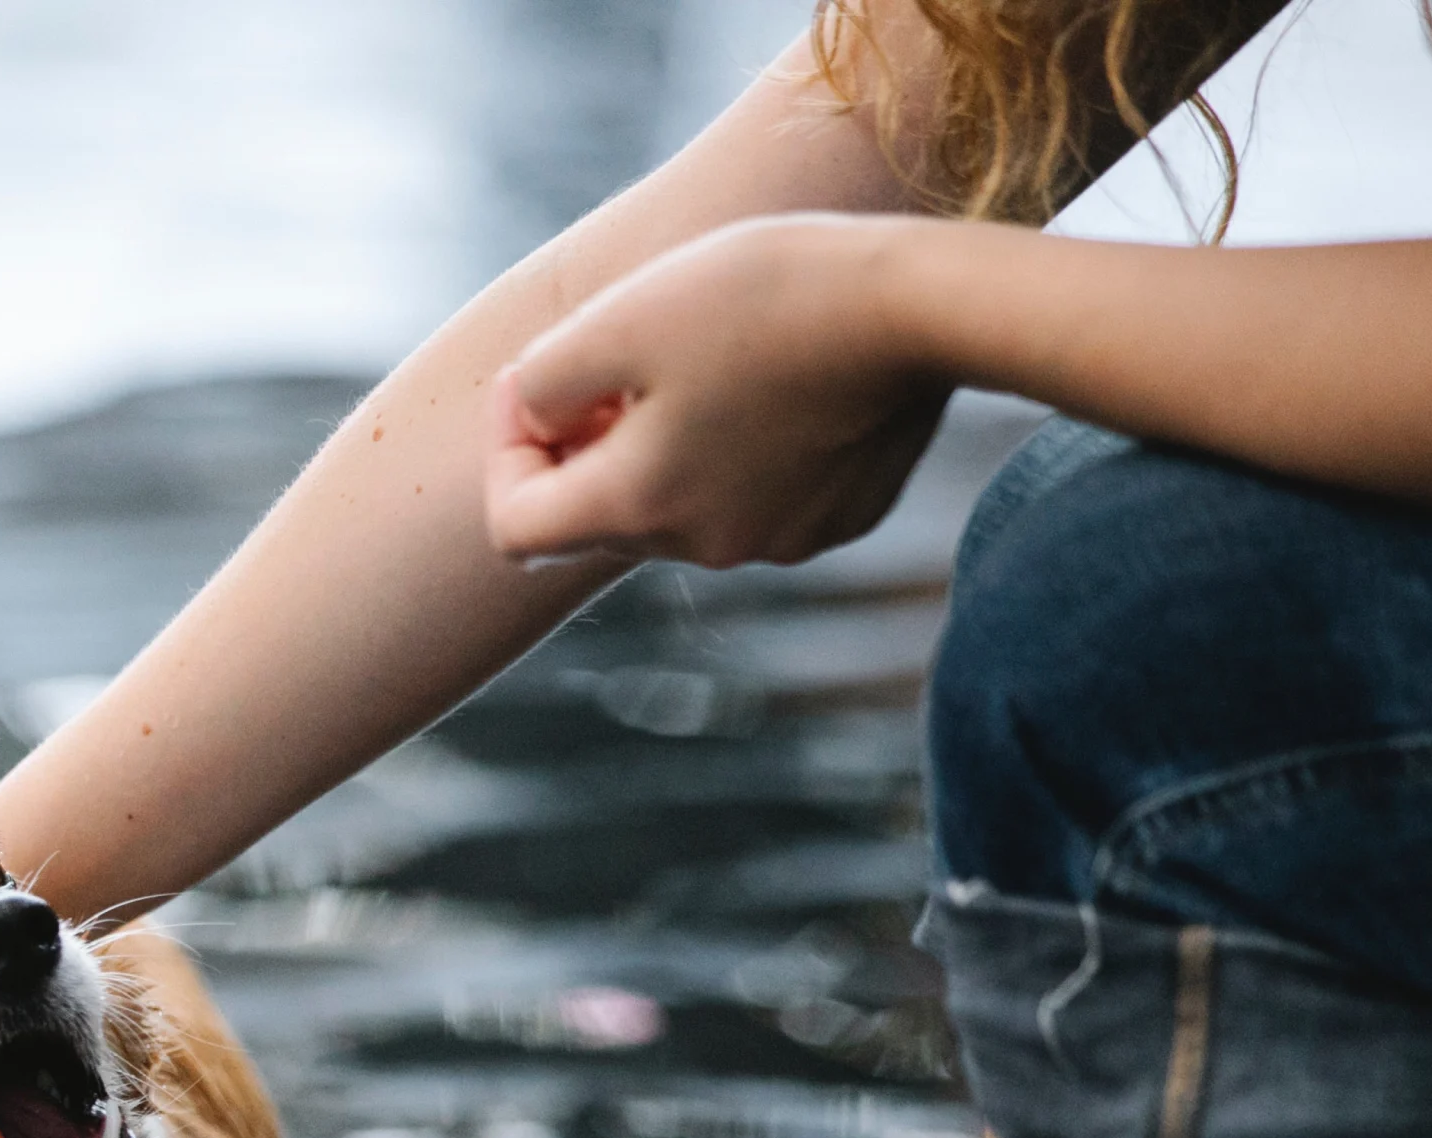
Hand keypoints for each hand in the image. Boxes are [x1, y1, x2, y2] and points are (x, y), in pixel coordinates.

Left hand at [486, 214, 952, 569]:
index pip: (513, 529)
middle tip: (612, 360)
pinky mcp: (836, 517)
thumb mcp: (617, 319)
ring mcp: (777, 539)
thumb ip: (541, 381)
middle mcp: (702, 546)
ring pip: (677, 505)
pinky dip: (737, 449)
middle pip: (596, 517)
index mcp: (636, 507)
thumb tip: (531, 416)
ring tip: (699, 357)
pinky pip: (754, 495)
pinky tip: (772, 376)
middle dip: (584, 444)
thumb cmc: (762, 297)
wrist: (924, 303)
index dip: (506, 452)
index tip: (535, 381)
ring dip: (661, 444)